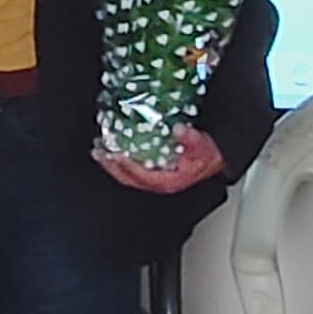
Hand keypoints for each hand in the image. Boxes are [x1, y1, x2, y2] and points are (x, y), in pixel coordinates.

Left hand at [95, 126, 225, 193]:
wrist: (213, 160)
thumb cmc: (206, 156)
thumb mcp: (202, 146)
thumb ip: (191, 139)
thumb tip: (179, 130)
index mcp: (168, 181)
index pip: (142, 176)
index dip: (127, 166)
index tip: (114, 155)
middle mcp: (158, 183)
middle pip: (129, 178)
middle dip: (112, 166)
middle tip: (99, 152)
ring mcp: (153, 179)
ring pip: (127, 176)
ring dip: (112, 164)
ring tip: (100, 150)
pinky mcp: (151, 173)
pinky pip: (130, 170)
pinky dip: (119, 162)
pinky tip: (113, 151)